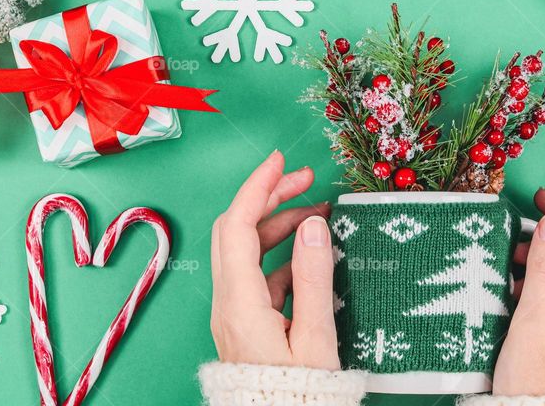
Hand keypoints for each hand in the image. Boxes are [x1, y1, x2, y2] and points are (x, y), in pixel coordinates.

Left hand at [209, 150, 337, 368]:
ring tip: (316, 214)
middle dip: (268, 198)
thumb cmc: (299, 395)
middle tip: (305, 181)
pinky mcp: (244, 325)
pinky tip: (311, 257)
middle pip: (235, 231)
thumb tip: (314, 224)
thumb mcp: (315, 338)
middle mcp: (228, 304)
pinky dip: (281, 256)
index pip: (237, 225)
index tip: (281, 161)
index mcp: (240, 303)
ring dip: (277, 226)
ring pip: (245, 252)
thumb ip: (314, 278)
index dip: (257, 187)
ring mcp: (234, 314)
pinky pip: (257, 276)